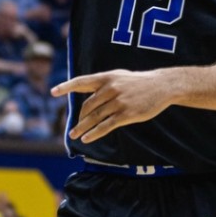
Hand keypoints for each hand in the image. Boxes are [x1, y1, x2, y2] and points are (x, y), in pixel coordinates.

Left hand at [53, 70, 170, 144]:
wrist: (162, 86)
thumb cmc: (139, 82)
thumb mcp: (119, 77)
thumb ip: (103, 85)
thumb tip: (87, 98)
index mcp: (106, 78)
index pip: (82, 81)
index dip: (66, 86)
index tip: (53, 92)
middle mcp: (110, 88)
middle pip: (87, 106)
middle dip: (79, 119)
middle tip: (73, 129)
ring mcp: (118, 102)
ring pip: (94, 118)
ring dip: (82, 128)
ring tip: (75, 136)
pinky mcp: (126, 114)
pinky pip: (106, 126)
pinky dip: (94, 133)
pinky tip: (87, 139)